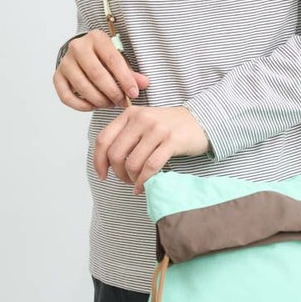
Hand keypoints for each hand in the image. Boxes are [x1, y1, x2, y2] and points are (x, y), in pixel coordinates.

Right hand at [53, 30, 149, 110]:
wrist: (83, 52)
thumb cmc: (104, 57)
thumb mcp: (120, 59)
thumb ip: (131, 73)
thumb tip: (144, 83)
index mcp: (97, 38)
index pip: (113, 60)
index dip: (125, 79)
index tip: (134, 94)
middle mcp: (78, 47)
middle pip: (96, 74)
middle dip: (112, 92)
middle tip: (122, 102)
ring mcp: (65, 62)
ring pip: (82, 87)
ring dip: (99, 100)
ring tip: (110, 104)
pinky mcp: (57, 76)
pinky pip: (66, 96)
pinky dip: (81, 106)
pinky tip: (94, 106)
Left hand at [94, 105, 209, 195]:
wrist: (201, 120)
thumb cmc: (169, 126)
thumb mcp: (143, 122)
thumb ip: (125, 135)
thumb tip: (106, 162)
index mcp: (129, 114)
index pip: (103, 139)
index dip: (98, 161)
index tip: (102, 175)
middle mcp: (141, 119)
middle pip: (116, 154)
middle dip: (118, 173)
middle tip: (125, 180)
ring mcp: (157, 129)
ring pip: (133, 163)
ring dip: (132, 179)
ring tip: (137, 183)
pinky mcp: (172, 141)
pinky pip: (151, 167)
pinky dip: (144, 181)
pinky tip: (144, 187)